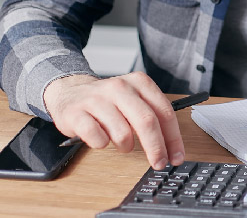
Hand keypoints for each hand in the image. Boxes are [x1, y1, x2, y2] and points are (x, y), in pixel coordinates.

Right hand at [43, 72, 184, 169]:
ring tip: (122, 143)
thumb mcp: (134, 100)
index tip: (176, 156)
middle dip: (156, 148)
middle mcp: (120, 87)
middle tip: (159, 163)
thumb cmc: (108, 101)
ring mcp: (97, 99)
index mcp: (139, 83)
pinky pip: (97, 137)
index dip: (173, 137)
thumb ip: (153, 117)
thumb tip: (171, 147)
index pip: (164, 112)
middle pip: (147, 122)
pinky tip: (101, 138)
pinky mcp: (76, 113)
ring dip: (126, 146)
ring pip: (122, 133)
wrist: (70, 92)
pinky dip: (102, 144)